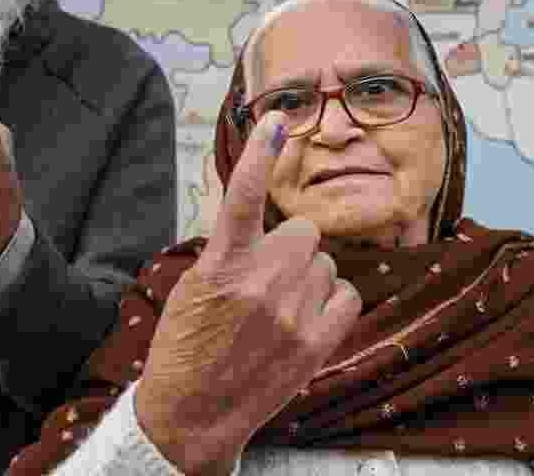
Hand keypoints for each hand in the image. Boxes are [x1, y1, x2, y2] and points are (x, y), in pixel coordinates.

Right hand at [133, 112, 361, 475]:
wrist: (191, 414)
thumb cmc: (186, 347)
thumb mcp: (194, 287)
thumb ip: (231, 252)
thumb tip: (263, 227)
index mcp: (222, 265)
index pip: (243, 196)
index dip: (261, 153)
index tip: (277, 119)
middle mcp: (261, 284)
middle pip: (304, 233)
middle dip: (291, 249)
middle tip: (268, 278)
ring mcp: (292, 315)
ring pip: (327, 265)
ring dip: (310, 279)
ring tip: (280, 309)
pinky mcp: (315, 345)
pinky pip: (347, 297)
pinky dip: (332, 304)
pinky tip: (306, 320)